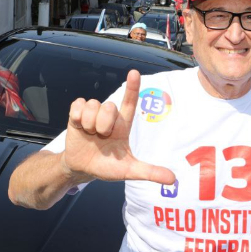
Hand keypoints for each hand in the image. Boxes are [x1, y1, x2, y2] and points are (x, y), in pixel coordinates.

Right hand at [61, 70, 174, 185]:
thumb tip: (172, 179)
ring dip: (89, 124)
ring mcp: (93, 113)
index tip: (134, 72)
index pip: (129, 102)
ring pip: (93, 105)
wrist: (82, 168)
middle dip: (103, 125)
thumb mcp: (129, 171)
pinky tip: (79, 128)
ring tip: (89, 135)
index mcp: (123, 125)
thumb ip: (149, 172)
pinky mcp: (77, 113)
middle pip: (109, 106)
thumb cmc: (107, 167)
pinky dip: (78, 118)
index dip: (132, 87)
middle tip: (101, 137)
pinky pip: (78, 105)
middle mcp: (109, 116)